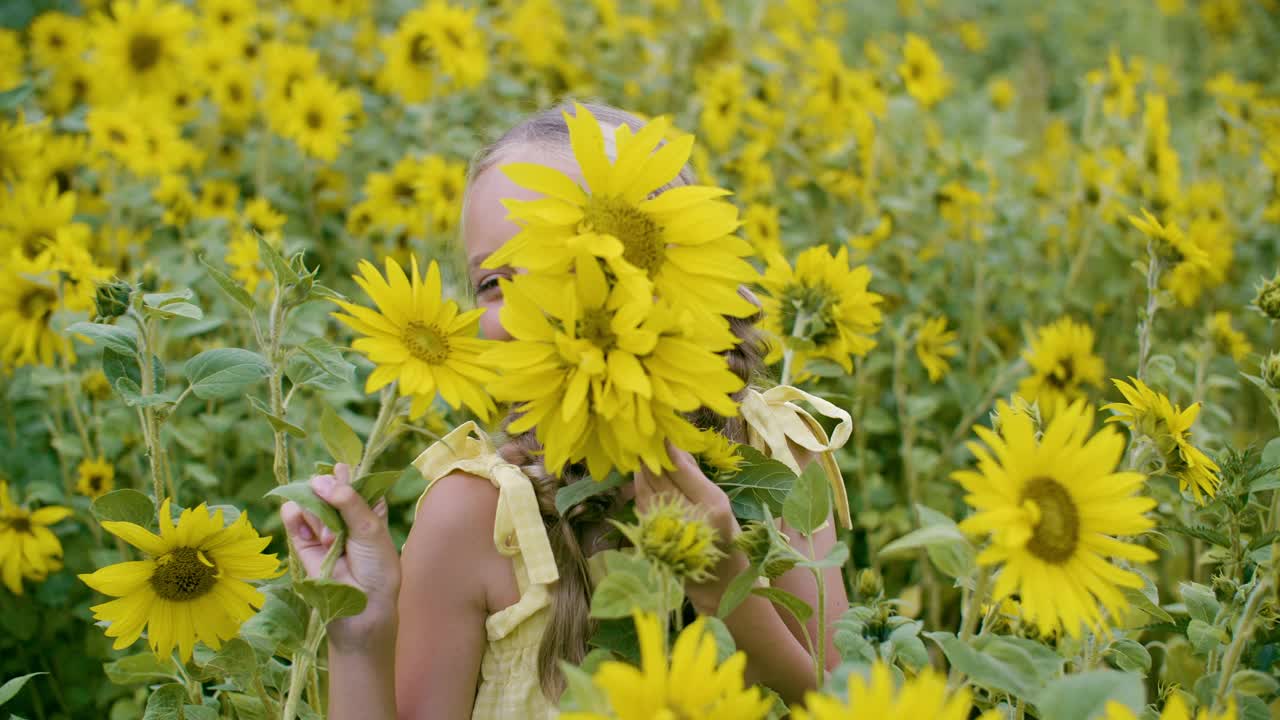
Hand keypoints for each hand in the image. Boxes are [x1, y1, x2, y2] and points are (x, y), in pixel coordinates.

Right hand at [281, 463, 400, 652]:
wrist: (363, 608)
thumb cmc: (377, 567)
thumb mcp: (370, 529)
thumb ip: (348, 503)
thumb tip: (322, 481)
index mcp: (369, 510)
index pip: (355, 484)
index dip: (346, 475)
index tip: (341, 469)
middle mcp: (345, 518)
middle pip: (328, 490)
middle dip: (327, 489)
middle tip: (326, 489)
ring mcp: (323, 531)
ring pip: (310, 504)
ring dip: (314, 508)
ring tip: (325, 528)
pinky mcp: (305, 546)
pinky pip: (294, 522)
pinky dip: (294, 518)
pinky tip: (300, 518)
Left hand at [634, 440, 746, 612]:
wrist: (716, 579)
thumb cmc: (724, 535)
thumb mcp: (718, 502)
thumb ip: (695, 475)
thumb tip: (675, 446)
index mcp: (711, 505)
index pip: (681, 469)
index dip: (668, 448)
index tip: (662, 430)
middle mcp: (686, 516)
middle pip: (659, 476)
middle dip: (650, 453)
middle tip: (645, 433)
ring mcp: (665, 527)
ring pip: (645, 487)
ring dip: (641, 467)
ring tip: (640, 448)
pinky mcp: (651, 534)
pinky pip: (640, 501)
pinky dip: (639, 485)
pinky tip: (641, 474)